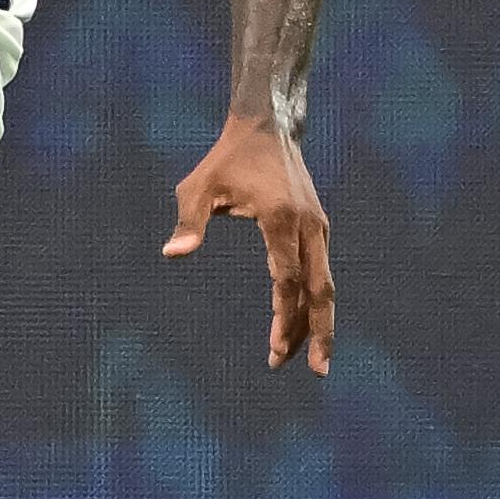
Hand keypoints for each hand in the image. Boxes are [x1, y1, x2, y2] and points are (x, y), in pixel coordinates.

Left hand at [166, 115, 334, 373]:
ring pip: (326, 284)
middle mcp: (309, 227)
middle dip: (316, 333)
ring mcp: (318, 228)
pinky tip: (304, 321)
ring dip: (319, 321)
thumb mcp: (198, 186)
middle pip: (321, 291)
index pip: (287, 281)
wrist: (267, 127)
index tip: (275, 349)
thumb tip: (173, 255)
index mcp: (282, 220)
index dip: (284, 317)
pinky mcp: (318, 227)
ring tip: (309, 358)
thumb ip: (188, 222)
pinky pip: (321, 272)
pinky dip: (315, 300)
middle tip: (312, 371)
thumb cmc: (226, 158)